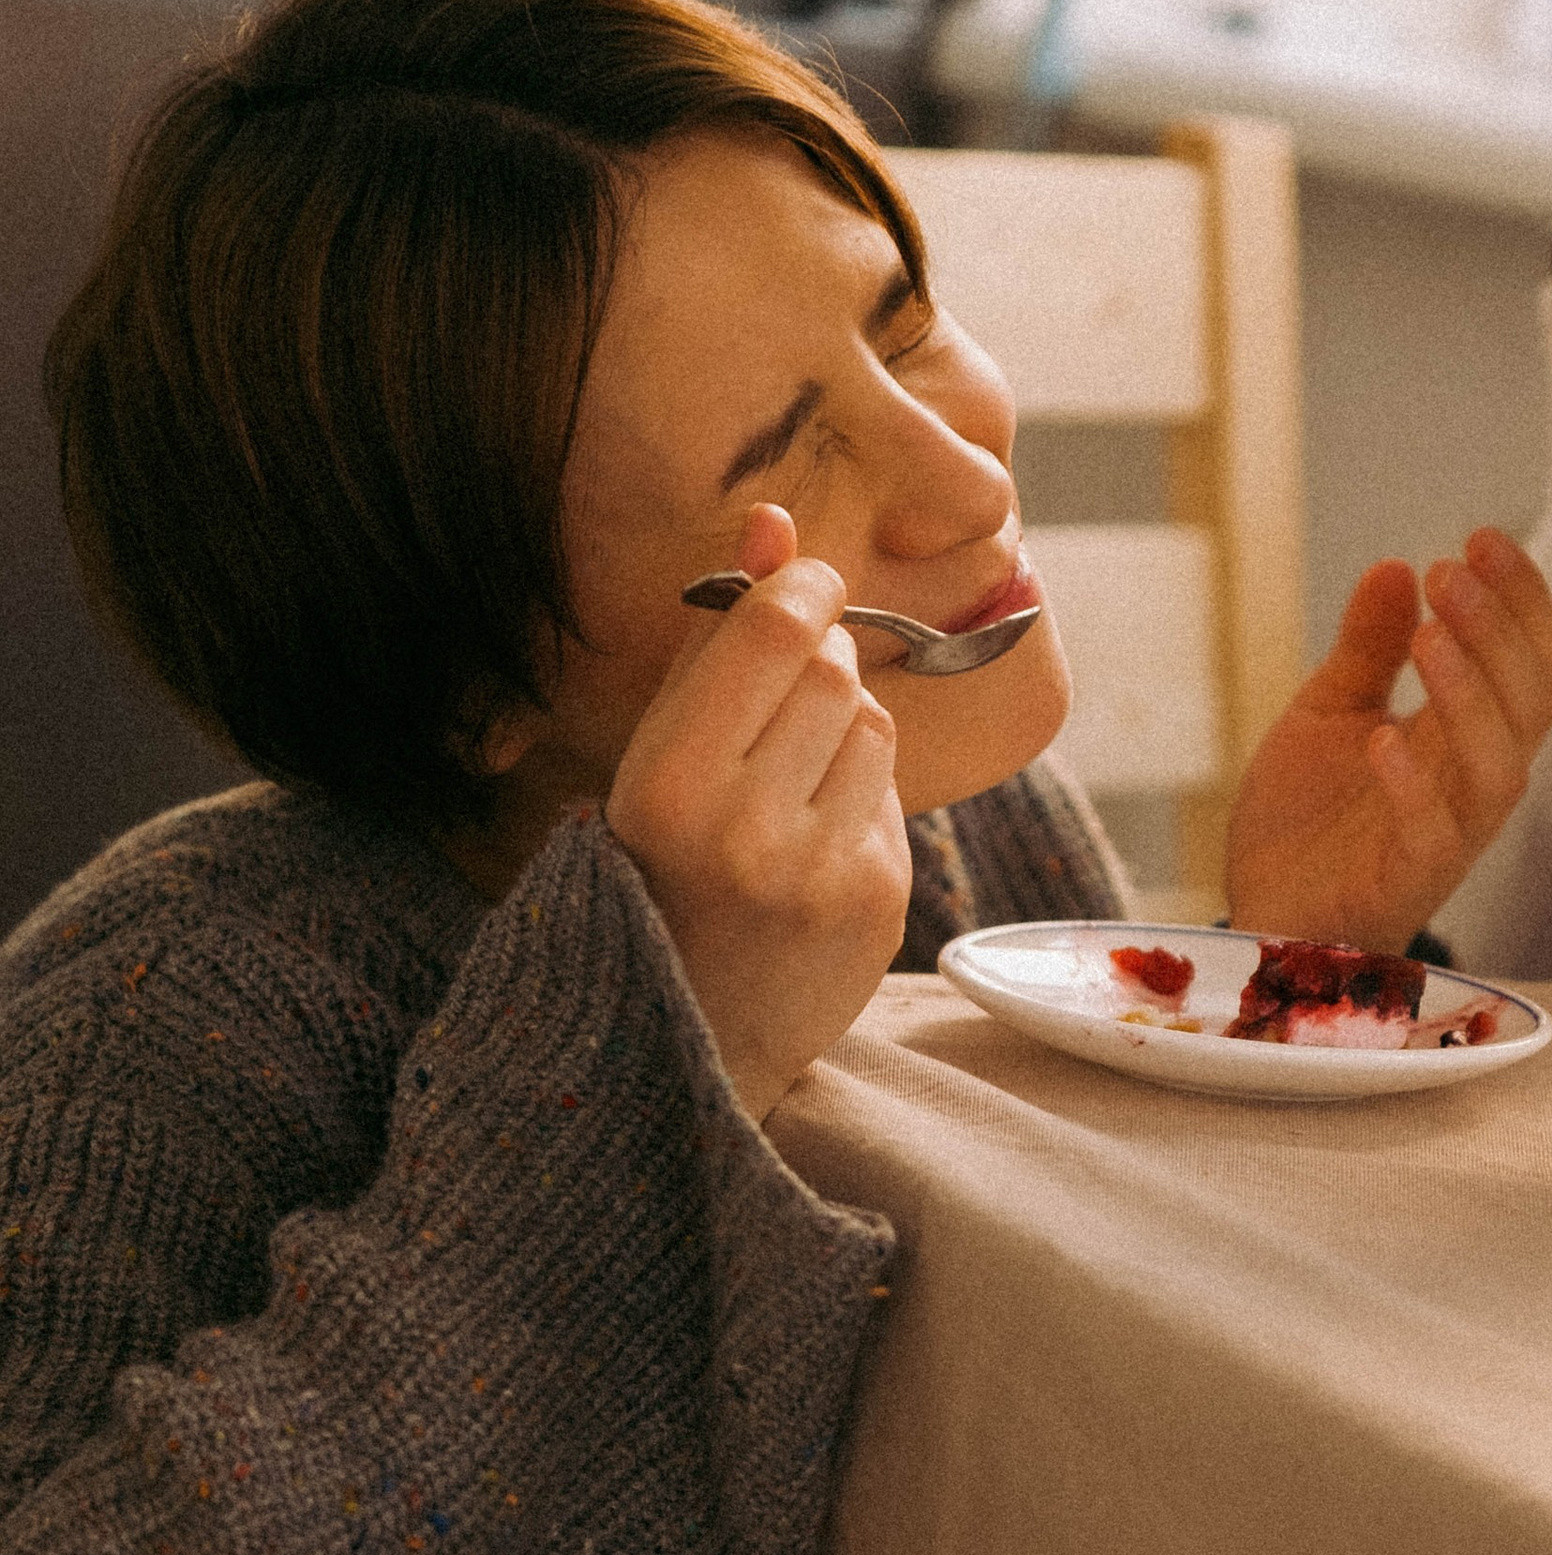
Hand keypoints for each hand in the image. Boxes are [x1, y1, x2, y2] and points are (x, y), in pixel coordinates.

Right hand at [605, 504, 911, 1118]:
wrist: (692, 1032)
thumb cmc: (660, 870)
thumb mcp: (655, 754)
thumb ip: (715, 640)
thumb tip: (776, 522)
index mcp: (665, 787)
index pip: (771, 634)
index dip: (802, 589)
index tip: (804, 586)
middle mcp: (744, 831)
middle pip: (832, 670)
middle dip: (816, 666)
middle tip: (776, 713)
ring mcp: (820, 871)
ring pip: (875, 722)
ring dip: (843, 731)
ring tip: (787, 788)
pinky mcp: (880, 899)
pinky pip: (893, 789)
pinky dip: (862, 794)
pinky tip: (814, 841)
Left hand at [1224, 530, 1551, 953]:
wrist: (1261, 915)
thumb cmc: (1309, 822)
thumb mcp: (1328, 713)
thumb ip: (1368, 647)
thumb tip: (1396, 565)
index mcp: (1464, 735)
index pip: (1531, 660)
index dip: (1521, 598)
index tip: (1481, 536)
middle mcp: (1471, 782)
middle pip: (1533, 703)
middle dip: (1499, 631)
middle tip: (1448, 571)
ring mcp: (1447, 835)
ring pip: (1501, 768)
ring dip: (1473, 696)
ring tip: (1430, 635)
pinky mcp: (1404, 884)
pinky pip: (1435, 838)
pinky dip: (1415, 788)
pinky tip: (1382, 740)